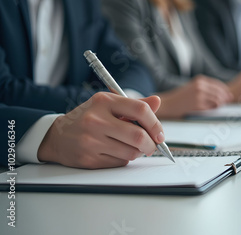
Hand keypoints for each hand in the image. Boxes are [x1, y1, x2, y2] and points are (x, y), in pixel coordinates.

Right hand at [37, 92, 164, 168]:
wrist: (58, 136)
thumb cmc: (89, 118)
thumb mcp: (109, 105)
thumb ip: (135, 105)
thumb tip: (157, 101)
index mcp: (104, 102)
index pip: (140, 110)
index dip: (155, 124)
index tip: (160, 134)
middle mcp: (96, 120)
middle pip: (138, 136)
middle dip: (151, 144)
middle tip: (152, 146)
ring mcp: (91, 140)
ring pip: (131, 152)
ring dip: (138, 153)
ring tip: (132, 148)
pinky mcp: (89, 158)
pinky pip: (120, 162)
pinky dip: (124, 159)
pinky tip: (116, 152)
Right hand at [156, 75, 232, 117]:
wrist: (168, 104)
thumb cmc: (181, 97)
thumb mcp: (193, 87)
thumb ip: (205, 88)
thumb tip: (223, 94)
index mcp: (200, 80)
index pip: (218, 84)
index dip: (225, 90)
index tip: (229, 95)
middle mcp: (200, 86)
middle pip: (220, 92)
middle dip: (225, 98)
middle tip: (228, 102)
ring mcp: (199, 95)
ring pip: (218, 100)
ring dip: (220, 104)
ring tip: (219, 107)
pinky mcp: (198, 105)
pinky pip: (212, 107)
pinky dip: (214, 109)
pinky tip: (212, 110)